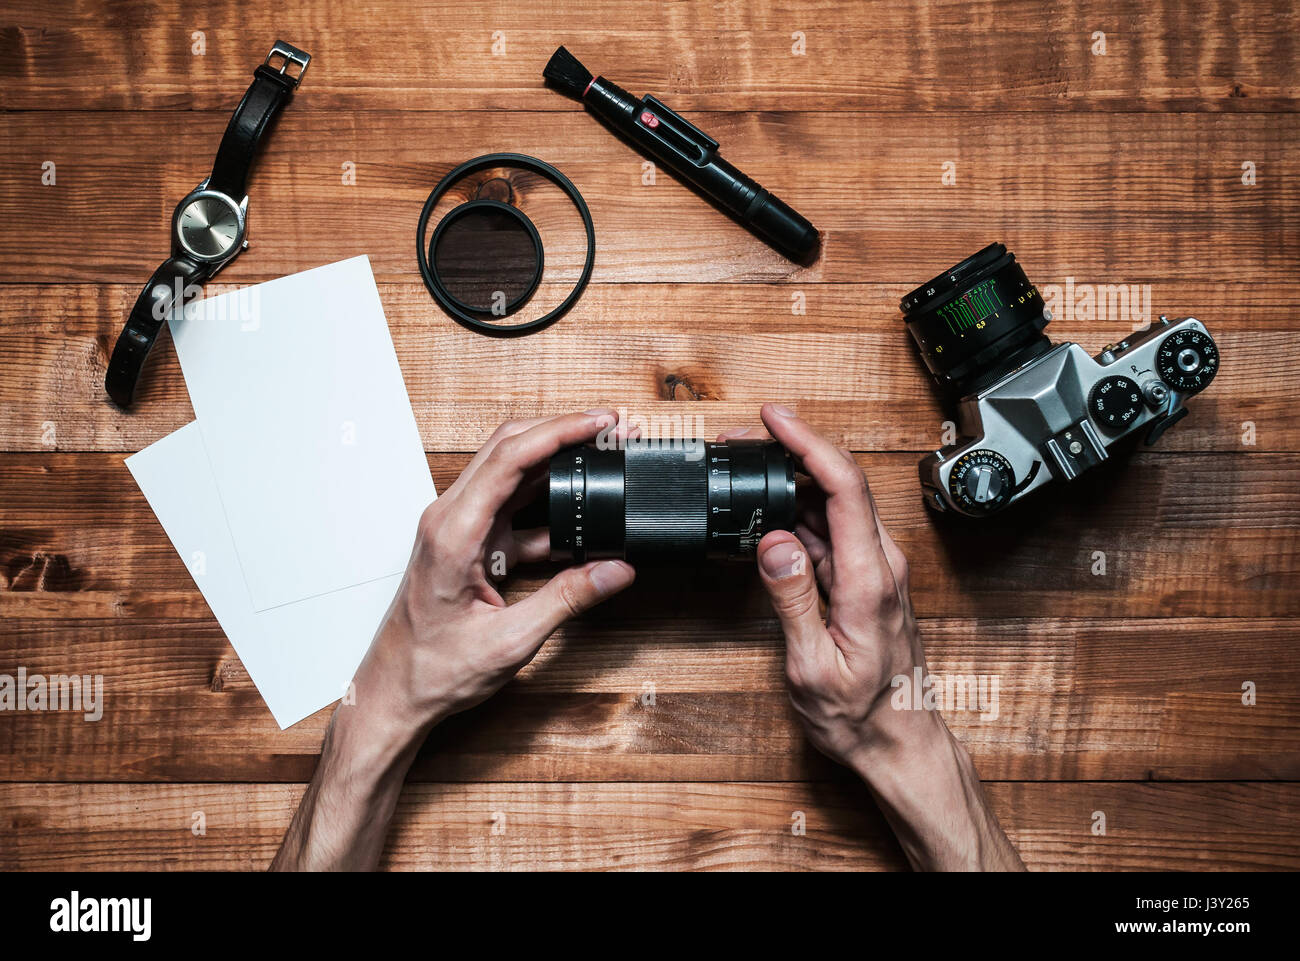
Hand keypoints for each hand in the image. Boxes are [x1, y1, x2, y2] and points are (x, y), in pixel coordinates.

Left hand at [273, 410, 635, 869]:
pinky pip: (513, 508)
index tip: (600, 422)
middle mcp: (450, 520)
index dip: (560, 431)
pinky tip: (583, 514)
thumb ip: (567, 600)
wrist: (394, 696)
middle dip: (563, 431)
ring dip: (558, 463)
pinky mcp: (470, 544)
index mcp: (452, 532)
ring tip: (603, 458)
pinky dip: (549, 503)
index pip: (510, 457)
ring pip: (512, 473)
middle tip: (611, 428)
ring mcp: (458, 529)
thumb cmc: (431, 671)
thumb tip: (615, 569)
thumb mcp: (510, 640)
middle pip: (509, 448)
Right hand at [721, 404, 1022, 869]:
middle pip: (841, 483)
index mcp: (871, 578)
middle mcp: (880, 565)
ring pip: (835, 504)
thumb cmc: (862, 716)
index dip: (808, 443)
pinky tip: (767, 514)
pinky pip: (831, 532)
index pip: (845, 488)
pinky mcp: (865, 581)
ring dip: (792, 480)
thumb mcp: (814, 666)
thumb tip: (772, 541)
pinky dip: (797, 513)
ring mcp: (875, 571)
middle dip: (792, 450)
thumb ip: (793, 599)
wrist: (900, 744)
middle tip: (741, 439)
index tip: (773, 419)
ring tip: (745, 468)